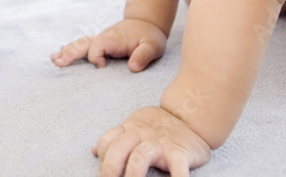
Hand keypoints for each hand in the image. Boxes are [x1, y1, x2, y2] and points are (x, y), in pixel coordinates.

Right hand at [50, 19, 166, 71]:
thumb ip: (144, 56)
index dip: (95, 57)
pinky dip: (71, 48)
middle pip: (83, 44)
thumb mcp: (153, 46)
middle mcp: (104, 37)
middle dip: (70, 53)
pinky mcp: (100, 42)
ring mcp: (101, 39)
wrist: (147, 22)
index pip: (97, 47)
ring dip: (67, 51)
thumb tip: (132, 68)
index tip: (101, 67)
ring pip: (80, 43)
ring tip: (54, 59)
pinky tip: (60, 53)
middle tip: (58, 63)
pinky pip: (82, 44)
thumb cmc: (150, 36)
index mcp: (114, 39)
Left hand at [93, 106, 211, 175]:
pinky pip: (177, 169)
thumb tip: (94, 151)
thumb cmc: (159, 126)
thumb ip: (116, 138)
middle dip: (109, 168)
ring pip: (141, 156)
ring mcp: (161, 144)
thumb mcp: (134, 126)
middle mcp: (142, 135)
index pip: (107, 141)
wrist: (191, 115)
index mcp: (129, 129)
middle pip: (119, 148)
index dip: (101, 157)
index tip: (102, 174)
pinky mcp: (179, 153)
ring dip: (132, 174)